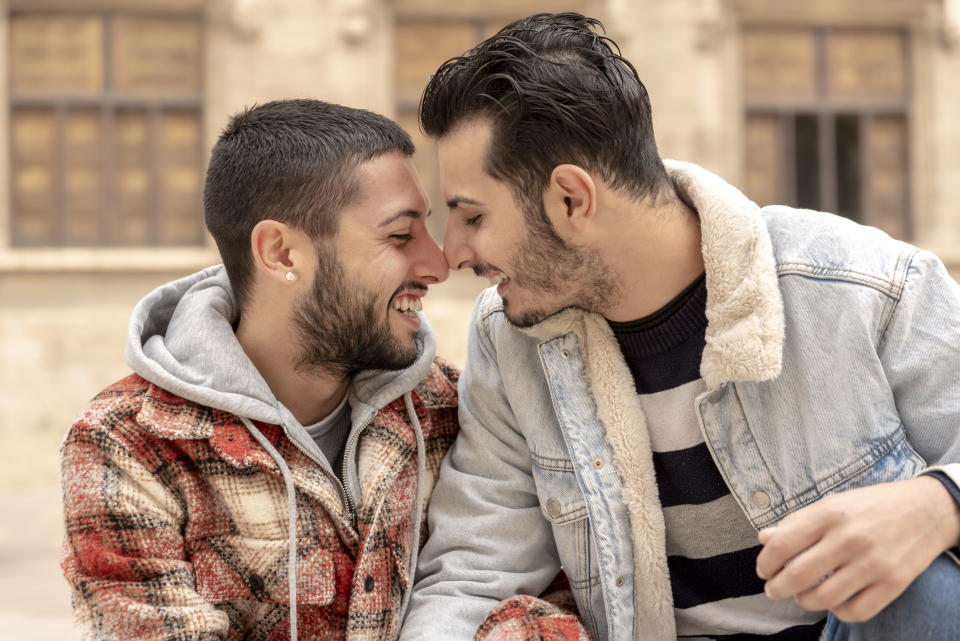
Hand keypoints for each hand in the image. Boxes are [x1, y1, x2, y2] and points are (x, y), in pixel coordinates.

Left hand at [755, 476, 959, 621]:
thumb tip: (764, 538)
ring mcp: (873, 563)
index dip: (766, 562)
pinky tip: (833, 602)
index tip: (763, 570)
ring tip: (801, 596)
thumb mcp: (832, 503)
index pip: (783, 544)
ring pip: (824, 597)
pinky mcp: (894, 583)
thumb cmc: (872, 505)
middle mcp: (850, 538)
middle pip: (798, 575)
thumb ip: (797, 521)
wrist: (927, 509)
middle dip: (777, 587)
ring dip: (804, 601)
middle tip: (773, 589)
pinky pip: (857, 611)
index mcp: (830, 513)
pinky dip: (839, 612)